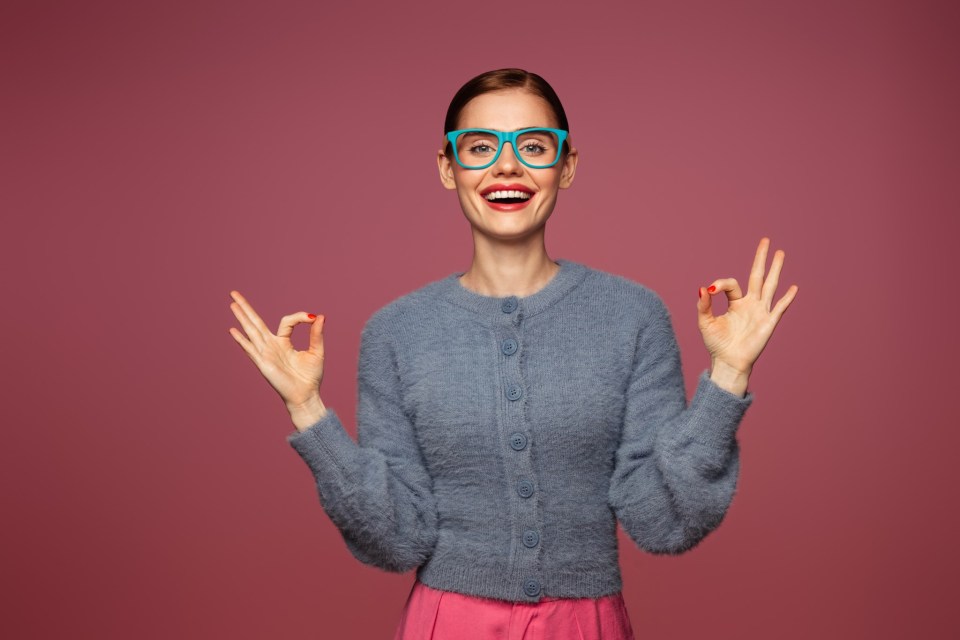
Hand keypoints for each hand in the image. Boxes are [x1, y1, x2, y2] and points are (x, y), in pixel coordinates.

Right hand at [227, 290, 326, 411]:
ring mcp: (266, 354)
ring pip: (252, 331)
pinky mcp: (263, 364)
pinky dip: (242, 340)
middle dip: (246, 308)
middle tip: (234, 293)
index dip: (299, 317)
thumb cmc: (310, 377)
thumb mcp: (317, 351)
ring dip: (242, 317)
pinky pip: (251, 349)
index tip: (312, 318)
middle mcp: (271, 346)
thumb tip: (319, 315)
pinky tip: (233, 330)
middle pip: (256, 322)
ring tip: (232, 304)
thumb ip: (316, 334)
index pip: (286, 322)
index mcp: (284, 342)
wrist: (306, 395)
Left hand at [697, 237, 797, 377]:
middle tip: (765, 240)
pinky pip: (779, 308)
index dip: (721, 283)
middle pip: (757, 276)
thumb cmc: (717, 344)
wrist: (728, 362)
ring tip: (780, 254)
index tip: (711, 289)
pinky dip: (787, 298)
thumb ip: (703, 305)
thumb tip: (703, 288)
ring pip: (770, 286)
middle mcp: (750, 304)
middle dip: (761, 259)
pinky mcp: (768, 323)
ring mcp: (761, 312)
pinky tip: (794, 287)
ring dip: (775, 270)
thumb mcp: (705, 323)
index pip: (731, 284)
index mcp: (735, 303)